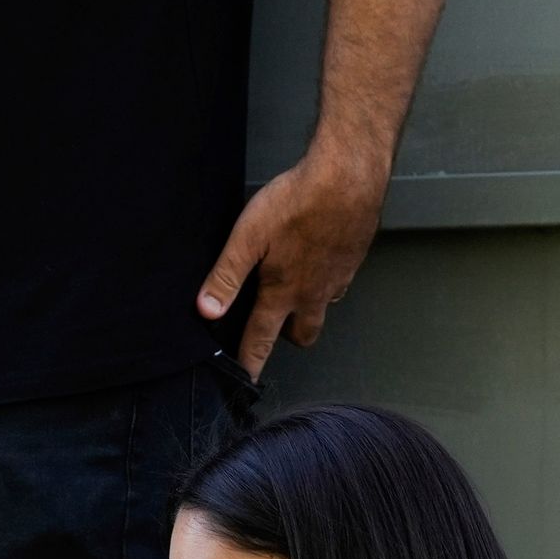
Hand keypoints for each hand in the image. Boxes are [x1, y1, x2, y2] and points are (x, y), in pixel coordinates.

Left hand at [196, 152, 388, 377]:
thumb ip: (227, 276)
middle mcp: (315, 293)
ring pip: (323, 309)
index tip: (246, 380)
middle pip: (302, 335)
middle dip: (285, 336)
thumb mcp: (249, 238)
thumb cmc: (299, 203)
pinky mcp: (353, 260)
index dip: (251, 363)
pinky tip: (317, 259)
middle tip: (271, 324)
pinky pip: (338, 284)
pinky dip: (326, 281)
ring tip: (293, 288)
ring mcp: (338, 279)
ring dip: (308, 308)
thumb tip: (207, 310)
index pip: (262, 339)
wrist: (349, 178)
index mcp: (285, 292)